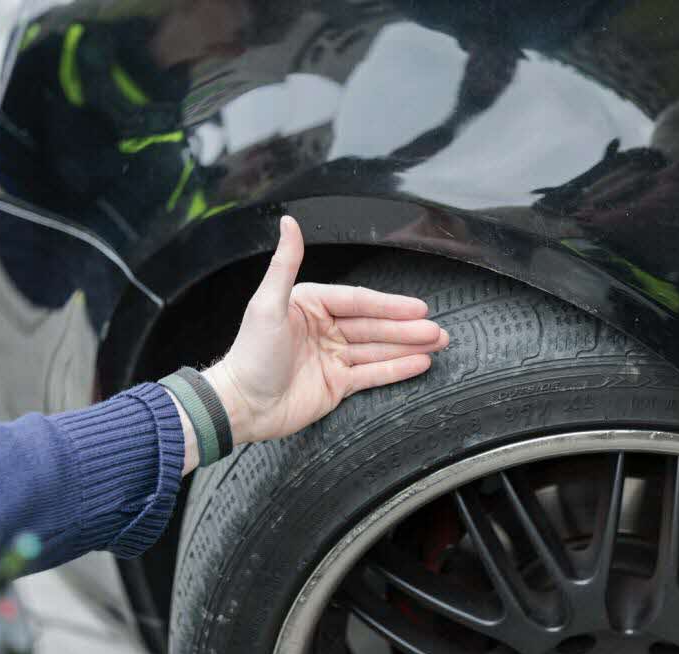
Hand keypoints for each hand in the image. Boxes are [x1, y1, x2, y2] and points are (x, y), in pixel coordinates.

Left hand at [204, 216, 447, 444]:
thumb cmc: (249, 354)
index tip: (418, 307)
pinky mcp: (336, 384)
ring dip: (408, 346)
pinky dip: (396, 368)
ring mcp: (332, 357)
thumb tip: (289, 223)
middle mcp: (324, 328)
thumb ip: (285, 263)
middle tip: (437, 329)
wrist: (240, 405)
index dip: (389, 304)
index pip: (358, 301)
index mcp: (310, 305)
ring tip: (437, 342)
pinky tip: (419, 362)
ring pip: (377, 348)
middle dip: (406, 328)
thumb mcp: (266, 304)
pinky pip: (372, 374)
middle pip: (373, 325)